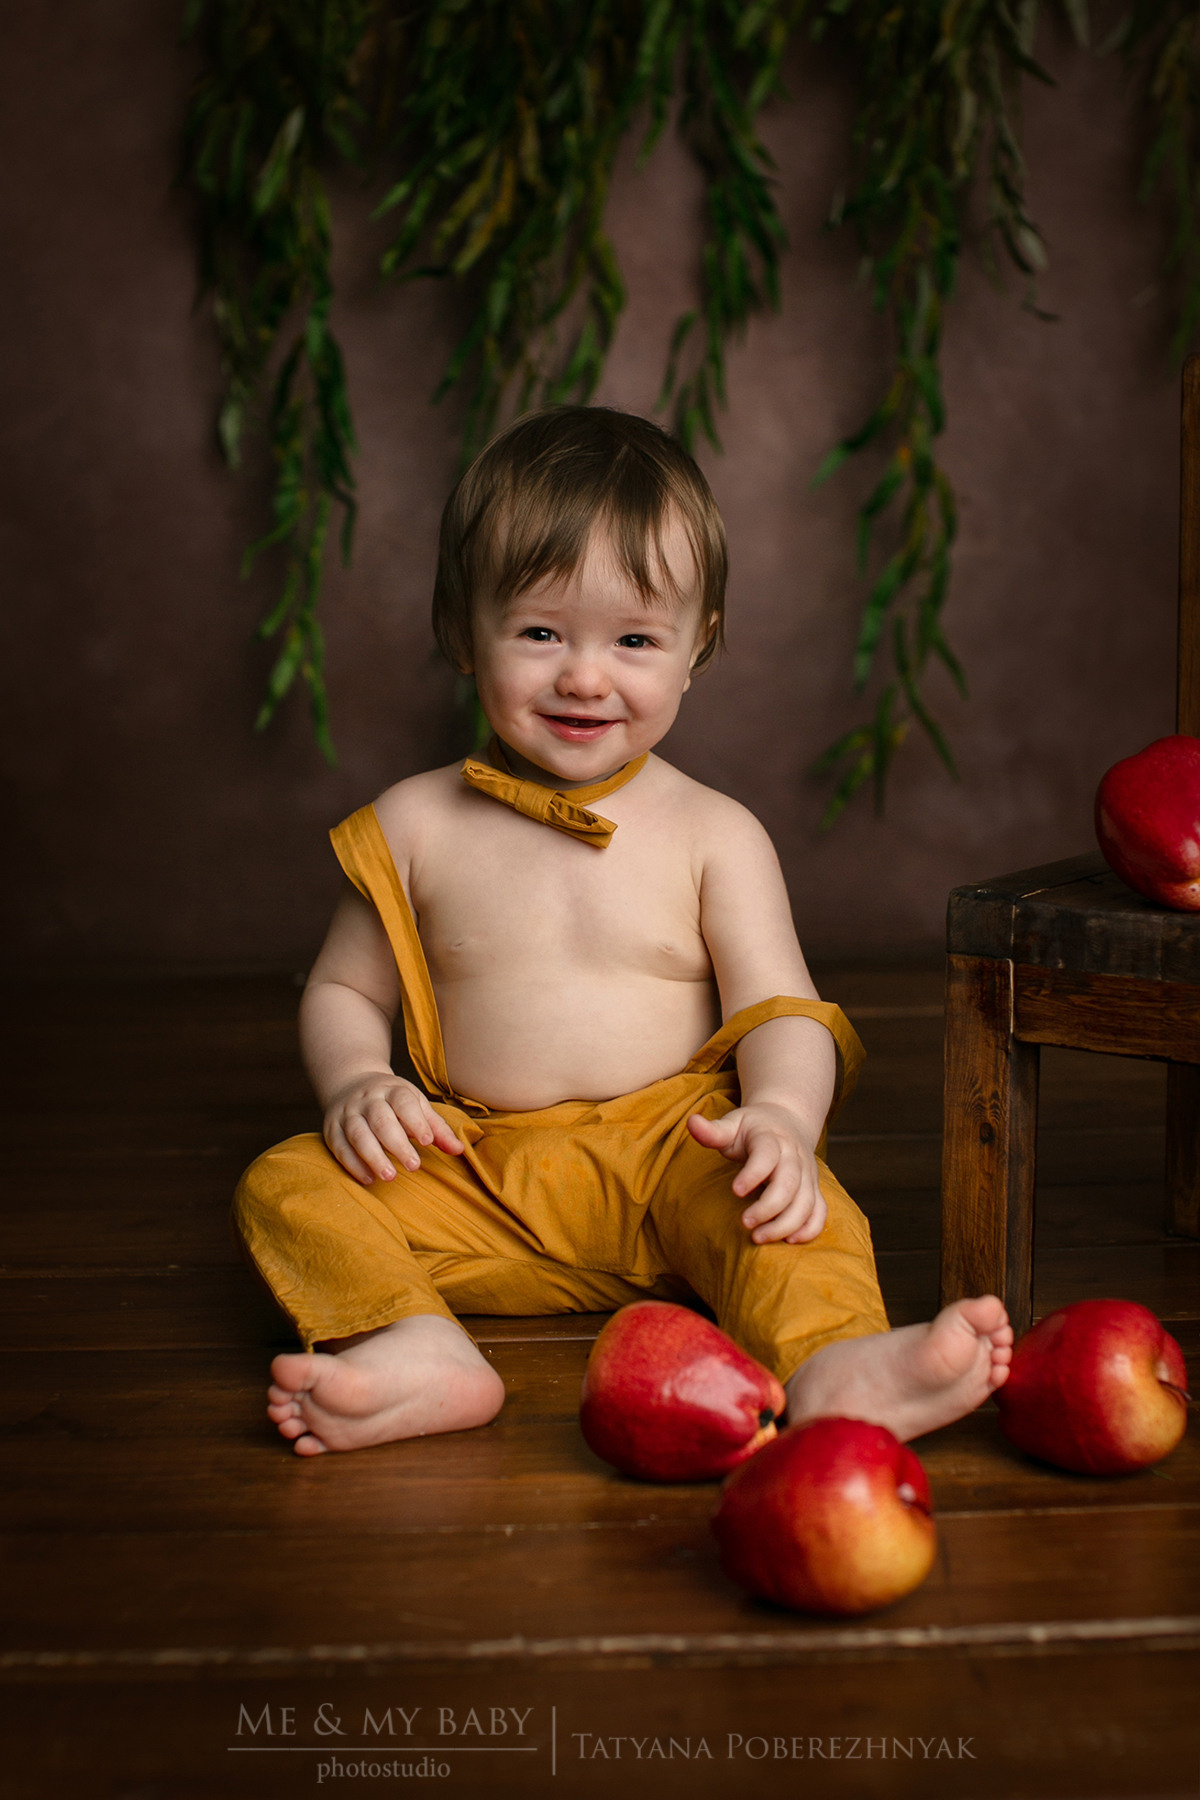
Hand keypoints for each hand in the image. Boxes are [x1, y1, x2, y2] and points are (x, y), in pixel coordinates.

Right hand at [324, 1074, 463, 1185]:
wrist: (351, 1083)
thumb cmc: (393, 1101)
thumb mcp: (416, 1105)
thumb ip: (436, 1128)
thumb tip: (459, 1150)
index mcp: (392, 1089)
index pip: (404, 1103)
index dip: (416, 1122)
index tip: (427, 1142)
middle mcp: (368, 1099)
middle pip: (381, 1120)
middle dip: (397, 1144)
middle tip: (413, 1166)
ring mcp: (348, 1113)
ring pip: (358, 1134)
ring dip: (373, 1156)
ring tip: (389, 1176)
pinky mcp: (332, 1128)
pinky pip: (339, 1146)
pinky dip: (352, 1164)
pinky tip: (368, 1178)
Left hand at [687, 1102, 826, 1244]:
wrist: (786, 1121)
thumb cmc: (752, 1128)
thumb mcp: (732, 1124)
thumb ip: (713, 1130)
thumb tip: (692, 1122)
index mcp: (771, 1138)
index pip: (767, 1155)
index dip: (753, 1174)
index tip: (735, 1191)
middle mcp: (794, 1156)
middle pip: (790, 1183)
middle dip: (768, 1207)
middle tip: (745, 1223)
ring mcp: (808, 1174)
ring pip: (806, 1202)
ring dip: (786, 1224)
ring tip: (759, 1237)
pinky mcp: (814, 1188)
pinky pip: (820, 1211)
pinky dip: (810, 1228)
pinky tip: (790, 1241)